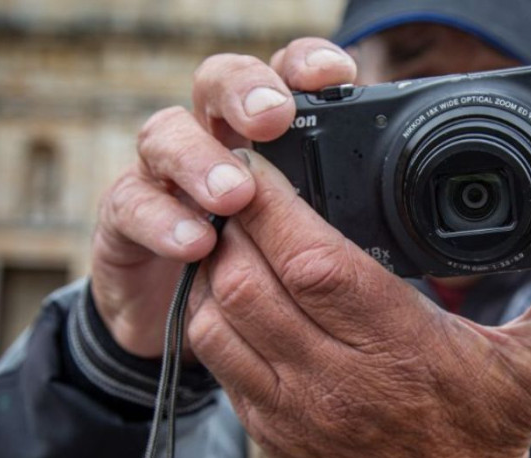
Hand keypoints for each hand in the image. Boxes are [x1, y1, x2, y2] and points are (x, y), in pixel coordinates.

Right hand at [89, 39, 356, 355]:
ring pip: (166, 134)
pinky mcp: (125, 216)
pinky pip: (132, 204)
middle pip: (218, 83)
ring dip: (201, 160)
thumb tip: (404, 221)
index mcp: (264, 132)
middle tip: (272, 117)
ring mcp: (163, 172)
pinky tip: (195, 243)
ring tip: (236, 195)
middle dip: (245, 91)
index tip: (335, 74)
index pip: (282, 75)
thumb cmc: (263, 263)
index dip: (304, 64)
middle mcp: (212, 135)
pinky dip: (163, 221)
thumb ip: (340, 215)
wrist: (193, 321)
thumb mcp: (308, 237)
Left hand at [186, 150, 530, 457]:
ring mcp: (297, 412)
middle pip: (252, 282)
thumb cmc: (491, 430)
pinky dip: (215, 317)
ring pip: (220, 321)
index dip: (279, 207)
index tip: (269, 168)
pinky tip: (235, 291)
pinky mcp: (273, 434)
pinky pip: (218, 365)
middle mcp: (338, 380)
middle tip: (242, 190)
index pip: (316, 262)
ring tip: (236, 235)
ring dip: (217, 270)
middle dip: (236, 226)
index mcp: (402, 348)